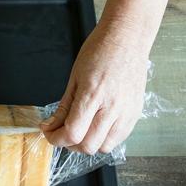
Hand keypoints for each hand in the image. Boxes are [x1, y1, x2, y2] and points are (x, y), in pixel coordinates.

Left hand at [40, 21, 149, 153]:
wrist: (127, 38)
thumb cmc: (100, 52)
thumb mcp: (74, 78)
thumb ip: (63, 107)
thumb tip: (50, 126)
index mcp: (93, 95)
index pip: (72, 133)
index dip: (56, 139)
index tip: (49, 133)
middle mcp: (112, 107)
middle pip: (88, 146)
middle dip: (69, 143)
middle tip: (62, 132)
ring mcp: (127, 112)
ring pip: (104, 147)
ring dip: (88, 144)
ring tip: (81, 130)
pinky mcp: (136, 113)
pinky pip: (119, 139)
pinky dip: (104, 139)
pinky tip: (96, 126)